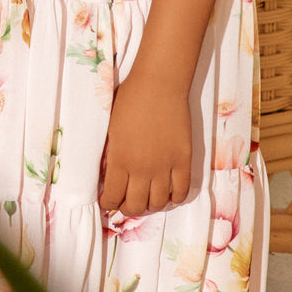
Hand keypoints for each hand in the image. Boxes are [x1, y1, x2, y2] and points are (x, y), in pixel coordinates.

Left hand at [99, 73, 191, 216]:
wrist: (159, 83)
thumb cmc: (130, 98)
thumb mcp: (110, 127)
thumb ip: (110, 154)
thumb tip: (107, 174)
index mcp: (120, 159)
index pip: (112, 196)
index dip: (108, 202)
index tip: (107, 200)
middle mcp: (142, 168)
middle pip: (135, 206)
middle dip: (127, 208)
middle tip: (125, 203)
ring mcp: (165, 166)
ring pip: (158, 203)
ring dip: (150, 206)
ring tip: (146, 199)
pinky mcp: (183, 160)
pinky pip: (181, 191)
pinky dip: (175, 198)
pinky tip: (168, 194)